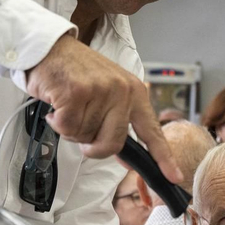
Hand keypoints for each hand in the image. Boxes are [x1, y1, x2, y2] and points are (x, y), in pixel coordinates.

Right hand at [26, 34, 180, 180]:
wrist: (50, 47)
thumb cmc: (76, 73)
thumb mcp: (108, 92)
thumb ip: (117, 120)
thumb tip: (123, 157)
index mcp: (135, 92)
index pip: (152, 131)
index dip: (163, 157)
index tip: (174, 177)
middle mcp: (122, 91)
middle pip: (113, 144)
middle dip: (93, 147)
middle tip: (80, 130)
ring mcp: (100, 91)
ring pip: (85, 137)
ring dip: (70, 128)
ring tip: (68, 105)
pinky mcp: (77, 93)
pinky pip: (67, 128)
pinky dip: (57, 122)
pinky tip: (57, 104)